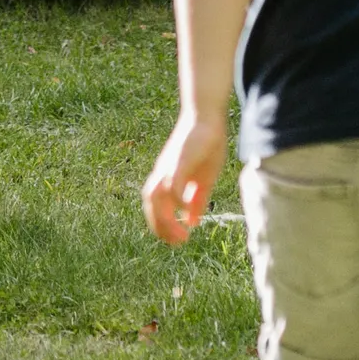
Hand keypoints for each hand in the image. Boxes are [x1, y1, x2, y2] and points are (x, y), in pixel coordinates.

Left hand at [144, 115, 225, 244]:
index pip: (155, 206)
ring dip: (165, 217)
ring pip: (156, 196)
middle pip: (151, 203)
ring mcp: (169, 166)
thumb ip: (196, 200)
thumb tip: (193, 222)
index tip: (177, 240)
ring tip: (181, 234)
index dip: (162, 225)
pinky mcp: (179, 159)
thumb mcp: (203, 179)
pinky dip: (176, 198)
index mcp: (166, 178)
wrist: (207, 117)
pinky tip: (187, 210)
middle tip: (177, 242)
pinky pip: (173, 182)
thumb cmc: (205, 146)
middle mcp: (162, 173)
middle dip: (160, 226)